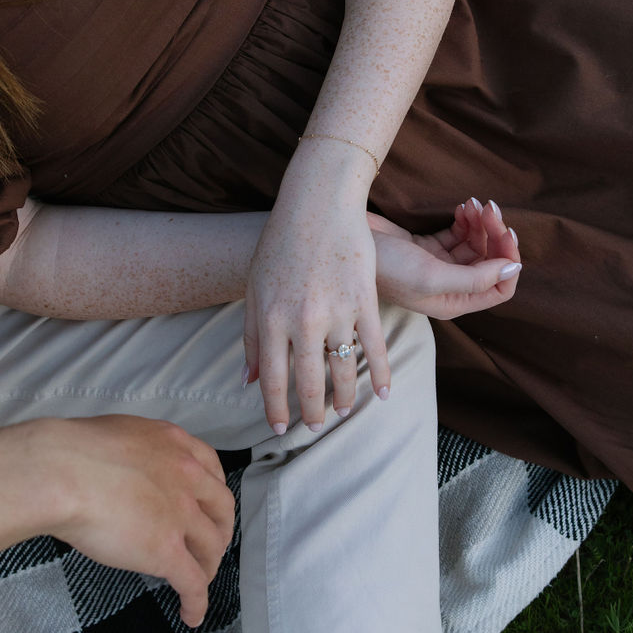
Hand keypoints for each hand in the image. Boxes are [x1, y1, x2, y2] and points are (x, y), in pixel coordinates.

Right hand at [54, 416, 235, 627]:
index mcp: (173, 444)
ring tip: (199, 581)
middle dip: (220, 529)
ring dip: (209, 566)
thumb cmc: (70, 452)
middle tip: (211, 545)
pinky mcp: (166, 551)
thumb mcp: (116, 436)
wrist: (61, 472)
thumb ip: (133, 453)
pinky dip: (196, 601)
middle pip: (221, 508)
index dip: (214, 492)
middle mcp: (186, 476)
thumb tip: (121, 468)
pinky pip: (191, 582)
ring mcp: (180, 515)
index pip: (211, 469)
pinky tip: (191, 615)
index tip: (208, 506)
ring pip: (211, 546)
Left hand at [243, 159, 390, 432]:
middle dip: (311, 412)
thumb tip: (248, 380)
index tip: (280, 428)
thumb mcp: (255, 288)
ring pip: (343, 369)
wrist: (317, 204)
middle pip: (308, 382)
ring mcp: (336, 311)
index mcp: (270, 318)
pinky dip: (381, 373)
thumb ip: (251, 336)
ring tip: (343, 411)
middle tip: (315, 427)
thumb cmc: (280, 244)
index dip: (276, 409)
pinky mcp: (364, 299)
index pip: (272, 379)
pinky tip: (383, 393)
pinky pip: (375, 345)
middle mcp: (302, 321)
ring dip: (345, 397)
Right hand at [370, 198, 520, 318]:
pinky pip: (459, 233)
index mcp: (453, 302)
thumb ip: (475, 277)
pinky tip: (462, 207)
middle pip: (489, 262)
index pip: (499, 289)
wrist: (348, 244)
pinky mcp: (429, 247)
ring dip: (480, 223)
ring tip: (473, 203)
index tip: (506, 233)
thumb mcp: (431, 276)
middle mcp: (450, 287)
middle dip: (494, 234)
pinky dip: (465, 220)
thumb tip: (513, 269)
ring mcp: (439, 266)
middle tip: (488, 208)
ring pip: (476, 244)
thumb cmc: (386, 268)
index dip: (508, 262)